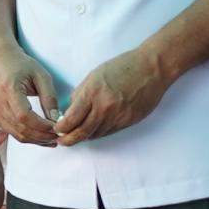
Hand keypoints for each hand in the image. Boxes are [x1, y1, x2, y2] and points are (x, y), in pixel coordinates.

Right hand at [0, 45, 62, 147]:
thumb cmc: (20, 65)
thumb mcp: (41, 76)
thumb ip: (49, 98)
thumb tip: (56, 119)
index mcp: (9, 89)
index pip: (24, 116)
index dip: (42, 126)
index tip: (57, 128)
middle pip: (21, 129)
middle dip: (42, 136)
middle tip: (58, 136)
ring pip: (17, 135)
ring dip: (36, 140)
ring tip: (52, 138)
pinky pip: (13, 133)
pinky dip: (28, 137)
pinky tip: (41, 136)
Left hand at [52, 45, 177, 145]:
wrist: (151, 68)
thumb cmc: (122, 67)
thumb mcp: (94, 76)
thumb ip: (81, 94)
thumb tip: (69, 111)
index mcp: (92, 93)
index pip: (71, 120)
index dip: (61, 128)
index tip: (57, 129)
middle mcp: (104, 107)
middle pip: (82, 132)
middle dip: (68, 140)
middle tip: (62, 141)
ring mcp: (118, 116)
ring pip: (95, 134)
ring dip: (85, 136)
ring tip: (77, 133)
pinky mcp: (129, 121)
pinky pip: (109, 132)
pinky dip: (99, 132)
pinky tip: (95, 128)